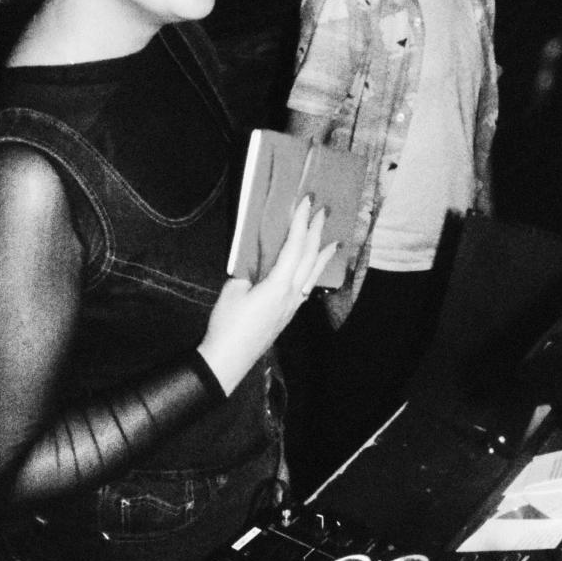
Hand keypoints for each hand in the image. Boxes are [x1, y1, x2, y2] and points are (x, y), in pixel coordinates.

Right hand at [198, 195, 336, 394]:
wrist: (229, 359)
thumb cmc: (227, 324)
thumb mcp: (233, 290)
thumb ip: (249, 272)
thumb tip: (258, 263)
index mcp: (279, 284)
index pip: (295, 246)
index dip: (301, 222)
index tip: (306, 202)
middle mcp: (292, 294)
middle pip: (309, 257)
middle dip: (316, 232)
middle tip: (323, 211)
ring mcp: (293, 306)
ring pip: (312, 274)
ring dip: (322, 254)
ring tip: (334, 239)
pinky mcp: (288, 314)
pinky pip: (307, 287)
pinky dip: (314, 272)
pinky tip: (314, 270)